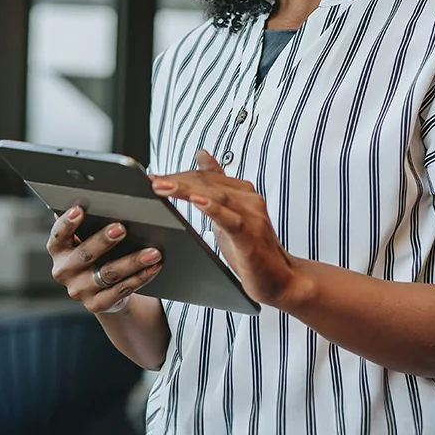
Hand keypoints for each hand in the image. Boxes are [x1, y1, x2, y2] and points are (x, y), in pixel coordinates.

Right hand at [46, 206, 162, 313]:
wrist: (100, 288)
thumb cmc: (96, 250)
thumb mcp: (87, 236)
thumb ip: (89, 219)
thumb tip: (99, 195)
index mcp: (58, 249)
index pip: (58, 235)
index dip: (67, 223)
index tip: (79, 209)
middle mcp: (64, 270)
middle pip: (84, 254)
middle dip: (103, 240)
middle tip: (122, 228)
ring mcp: (79, 290)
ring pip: (108, 273)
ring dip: (133, 261)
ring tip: (153, 251)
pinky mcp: (97, 304)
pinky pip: (122, 289)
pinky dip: (141, 277)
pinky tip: (154, 266)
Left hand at [151, 149, 296, 306]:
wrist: (282, 280)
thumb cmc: (252, 249)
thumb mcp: (229, 214)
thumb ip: (216, 185)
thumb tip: (202, 154)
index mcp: (241, 191)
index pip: (204, 176)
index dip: (177, 175)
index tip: (152, 177)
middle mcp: (248, 198)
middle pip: (207, 182)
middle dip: (176, 180)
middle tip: (152, 181)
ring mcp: (252, 215)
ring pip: (215, 195)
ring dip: (186, 189)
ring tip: (163, 187)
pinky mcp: (251, 236)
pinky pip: (230, 219)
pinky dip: (213, 208)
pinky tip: (197, 201)